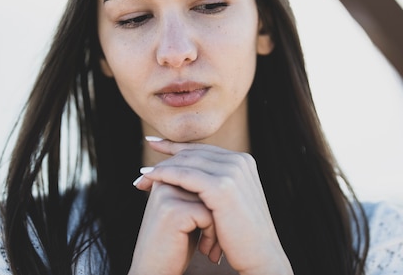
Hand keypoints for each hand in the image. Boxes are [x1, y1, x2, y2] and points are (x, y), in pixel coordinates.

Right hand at [128, 180, 218, 274]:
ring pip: (212, 200)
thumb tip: (225, 179)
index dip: (215, 203)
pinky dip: (212, 234)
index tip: (211, 227)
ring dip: (217, 225)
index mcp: (166, 178)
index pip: (205, 180)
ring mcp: (166, 195)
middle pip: (209, 188)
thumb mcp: (187, 214)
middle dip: (217, 213)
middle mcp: (164, 182)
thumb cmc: (176, 246)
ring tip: (210, 246)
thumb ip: (199, 192)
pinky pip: (208, 214)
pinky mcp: (172, 210)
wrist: (154, 274)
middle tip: (214, 240)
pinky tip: (204, 249)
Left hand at [133, 138, 293, 274]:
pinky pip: (185, 176)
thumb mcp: (231, 201)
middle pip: (193, 154)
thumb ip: (218, 182)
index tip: (154, 145)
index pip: (203, 150)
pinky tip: (150, 179)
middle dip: (165, 159)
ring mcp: (233, 171)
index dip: (176, 148)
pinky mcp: (222, 186)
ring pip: (187, 163)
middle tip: (142, 171)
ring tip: (142, 177)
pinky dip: (164, 175)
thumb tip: (194, 174)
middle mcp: (240, 161)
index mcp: (243, 161)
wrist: (260, 256)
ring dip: (161, 168)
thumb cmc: (241, 235)